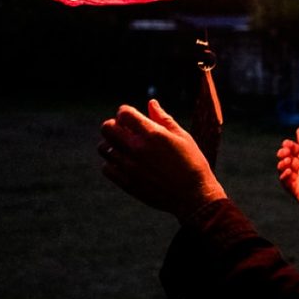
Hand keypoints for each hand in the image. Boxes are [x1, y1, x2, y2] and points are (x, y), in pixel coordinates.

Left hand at [99, 99, 226, 222]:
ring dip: (111, 144)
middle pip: (107, 128)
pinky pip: (106, 168)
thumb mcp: (182, 137)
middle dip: (114, 125)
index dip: (125, 112)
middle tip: (125, 131)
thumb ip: (164, 119)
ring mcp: (129, 167)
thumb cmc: (192, 163)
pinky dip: (112, 163)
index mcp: (152, 134)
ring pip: (103, 148)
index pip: (124, 113)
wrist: (194, 195)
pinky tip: (125, 163)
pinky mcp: (126, 183)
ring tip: (124, 148)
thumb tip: (151, 103)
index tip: (131, 118)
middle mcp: (137, 149)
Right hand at [276, 128, 298, 225]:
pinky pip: (286, 183)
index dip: (290, 146)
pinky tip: (288, 171)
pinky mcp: (297, 191)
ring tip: (286, 161)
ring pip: (285, 170)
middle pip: (289, 159)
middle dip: (284, 154)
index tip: (286, 143)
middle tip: (284, 152)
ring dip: (282, 164)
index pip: (296, 150)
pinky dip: (283, 176)